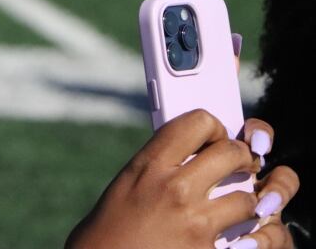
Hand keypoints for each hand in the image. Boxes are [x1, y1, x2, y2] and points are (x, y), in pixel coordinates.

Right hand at [65, 110, 297, 248]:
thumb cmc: (111, 226)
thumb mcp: (128, 183)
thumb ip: (161, 164)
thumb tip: (196, 152)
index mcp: (150, 164)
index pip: (199, 122)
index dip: (214, 128)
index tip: (213, 141)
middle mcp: (174, 187)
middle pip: (231, 153)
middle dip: (240, 159)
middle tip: (237, 168)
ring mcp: (194, 222)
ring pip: (246, 198)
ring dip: (243, 202)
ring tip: (230, 207)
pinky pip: (243, 235)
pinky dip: (240, 235)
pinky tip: (226, 235)